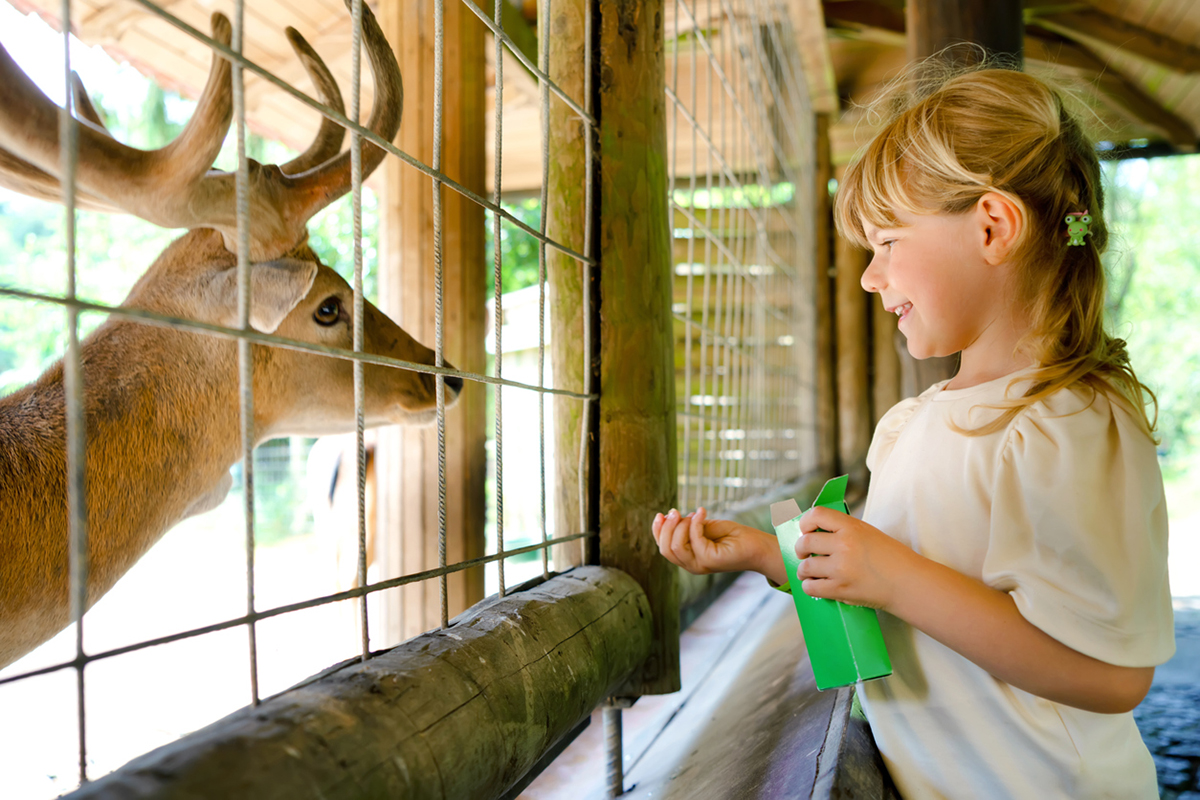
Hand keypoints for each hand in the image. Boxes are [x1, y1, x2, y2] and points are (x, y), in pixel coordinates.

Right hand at [651, 507, 780, 580]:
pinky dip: (695, 522)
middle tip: (675, 511)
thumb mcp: (705, 528)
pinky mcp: (709, 560)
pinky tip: (703, 512)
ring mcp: (699, 565)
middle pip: (665, 549)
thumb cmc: (733, 536)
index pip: (664, 548)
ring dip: (678, 526)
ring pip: (674, 546)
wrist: (757, 545)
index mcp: (688, 558)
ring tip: (690, 513)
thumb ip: (688, 527)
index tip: (662, 514)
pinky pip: (693, 539)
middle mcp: (691, 565)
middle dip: (666, 528)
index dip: (658, 531)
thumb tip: (669, 517)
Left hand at [794, 506, 915, 609]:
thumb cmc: (891, 558)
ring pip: (805, 567)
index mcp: (851, 527)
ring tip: (809, 572)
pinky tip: (816, 585)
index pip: (816, 514)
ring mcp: (841, 568)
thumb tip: (815, 533)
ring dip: (804, 571)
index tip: (805, 531)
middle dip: (800, 549)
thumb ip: (843, 530)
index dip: (805, 522)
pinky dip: (809, 587)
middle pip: (805, 542)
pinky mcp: (840, 589)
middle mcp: (844, 545)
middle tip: (804, 554)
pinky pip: (811, 587)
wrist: (908, 583)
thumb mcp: (868, 533)